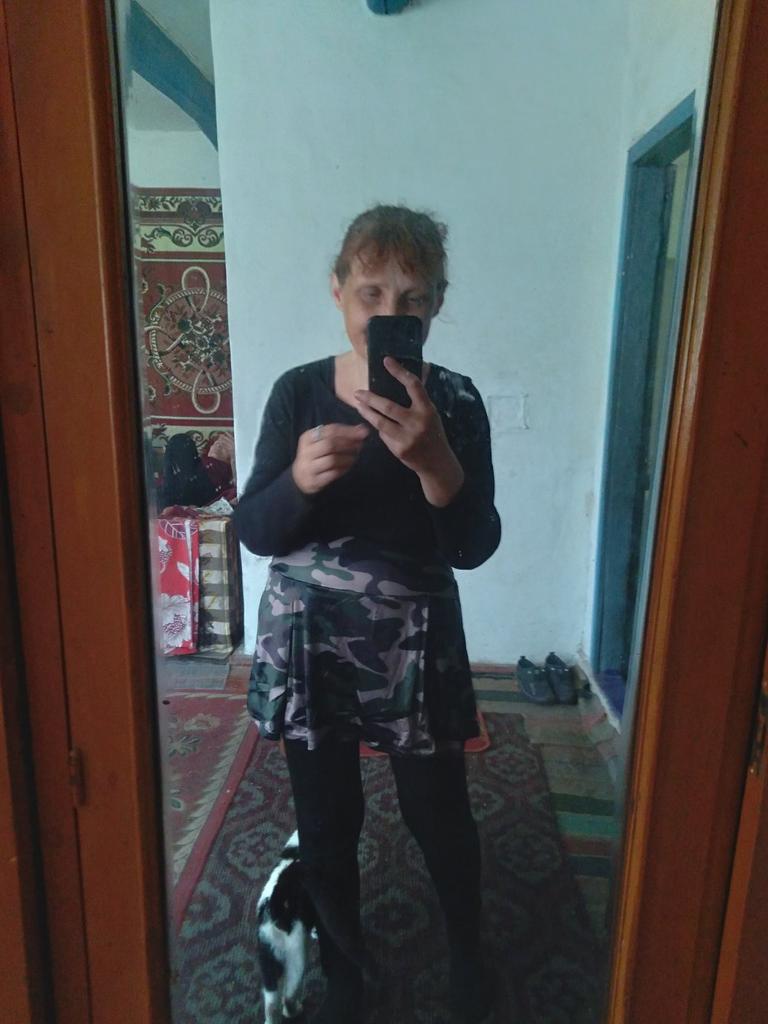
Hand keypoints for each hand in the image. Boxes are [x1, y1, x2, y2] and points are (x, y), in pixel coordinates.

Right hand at [291, 422, 368, 495]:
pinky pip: (332, 474)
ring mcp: (308, 467)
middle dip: (348, 444)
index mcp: (307, 438)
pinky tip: (347, 467)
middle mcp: (306, 451)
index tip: (363, 433)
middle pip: (330, 444)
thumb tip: (362, 429)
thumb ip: (340, 435)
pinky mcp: (313, 480)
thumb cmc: (316, 456)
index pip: (330, 430)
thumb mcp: (322, 442)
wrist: (300, 477)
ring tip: (353, 458)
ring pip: (331, 460)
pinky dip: (343, 470)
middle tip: (359, 446)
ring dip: (347, 458)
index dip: (348, 431)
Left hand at [354, 357, 464, 505]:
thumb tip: (413, 372)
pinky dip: (380, 429)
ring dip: (367, 413)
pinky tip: (377, 426)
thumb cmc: (432, 433)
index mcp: (427, 409)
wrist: (437, 463)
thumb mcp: (431, 414)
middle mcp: (418, 422)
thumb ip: (419, 398)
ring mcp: (408, 437)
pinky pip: (384, 435)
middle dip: (370, 399)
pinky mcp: (400, 449)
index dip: (399, 371)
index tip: (386, 361)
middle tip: (358, 392)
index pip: (413, 385)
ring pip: (380, 422)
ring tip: (358, 405)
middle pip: (388, 407)